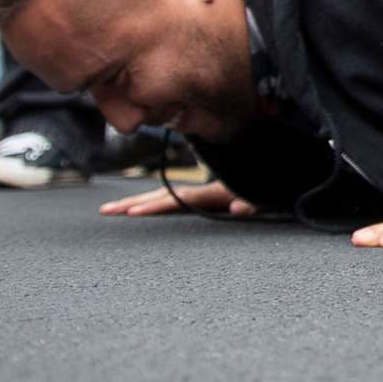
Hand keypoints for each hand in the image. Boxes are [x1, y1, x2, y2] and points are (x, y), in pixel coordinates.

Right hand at [100, 179, 256, 217]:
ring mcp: (201, 193)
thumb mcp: (265, 198)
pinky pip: (172, 199)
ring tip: (111, 210)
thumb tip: (238, 209)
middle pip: (162, 195)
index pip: (178, 200)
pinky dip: (152, 202)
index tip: (131, 212)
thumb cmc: (269, 188)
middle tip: (106, 211)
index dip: (156, 206)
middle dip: (133, 203)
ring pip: (163, 195)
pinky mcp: (203, 197)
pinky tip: (136, 208)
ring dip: (137, 202)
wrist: (276, 171)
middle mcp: (202, 190)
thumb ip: (253, 203)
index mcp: (213, 193)